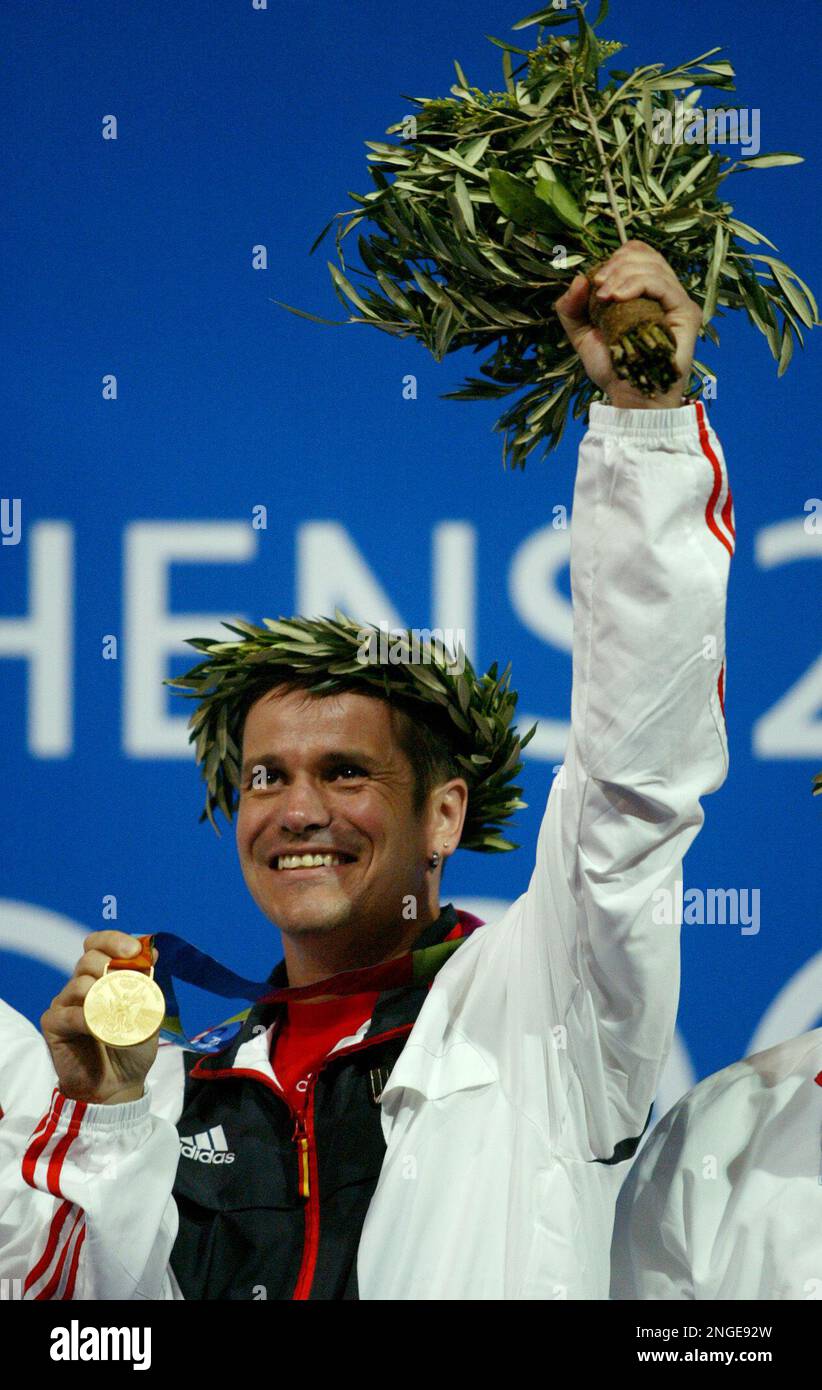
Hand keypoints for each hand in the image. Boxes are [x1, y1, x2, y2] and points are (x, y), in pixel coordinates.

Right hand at [41, 932, 160, 1104]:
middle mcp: (81, 985)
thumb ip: (148, 985)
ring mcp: (65, 1004)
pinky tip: (100, 1029)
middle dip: (110, 967)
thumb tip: (154, 952)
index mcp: (102, 976)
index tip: (132, 950)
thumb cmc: (132, 1046)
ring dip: (103, 997)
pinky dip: (88, 1019)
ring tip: (117, 1016)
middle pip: (88, 959)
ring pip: (79, 983)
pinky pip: (68, 1013)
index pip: (98, 944)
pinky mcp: (54, 1025)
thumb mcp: (149, 1013)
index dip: (113, 941)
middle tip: (126, 986)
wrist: (121, 1084)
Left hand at [553, 240, 702, 408]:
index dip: (615, 258)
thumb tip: (579, 278)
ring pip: (653, 266)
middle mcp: (663, 292)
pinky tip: (617, 298)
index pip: (637, 254)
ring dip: (622, 275)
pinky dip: (637, 284)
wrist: (628, 396)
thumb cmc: (612, 367)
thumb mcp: (581, 334)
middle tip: (598, 288)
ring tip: (605, 296)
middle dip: (615, 266)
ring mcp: (677, 301)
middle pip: (644, 254)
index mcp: (644, 291)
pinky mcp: (686, 312)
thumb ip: (572, 307)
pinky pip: (663, 284)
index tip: (595, 281)